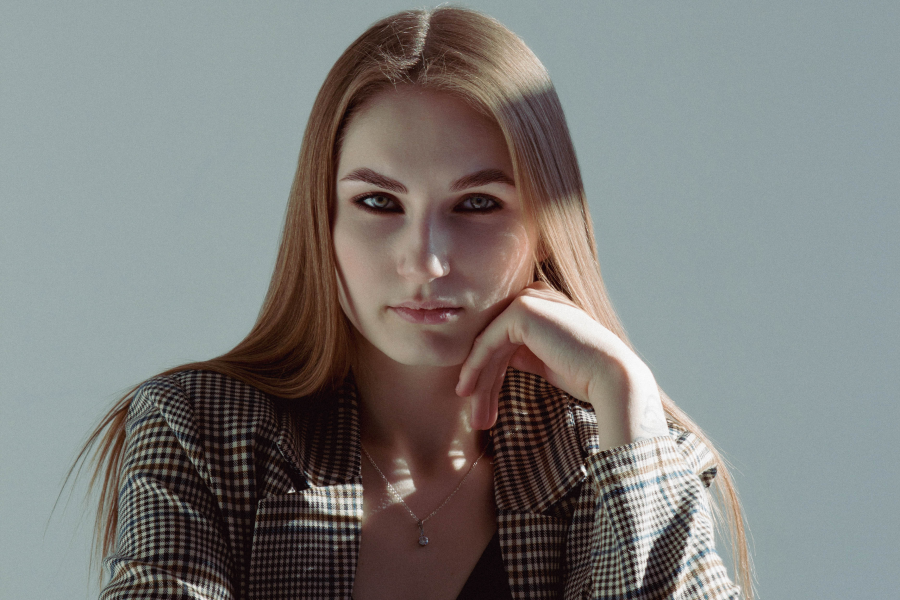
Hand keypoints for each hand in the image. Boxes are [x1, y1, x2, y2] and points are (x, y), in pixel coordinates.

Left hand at [455, 282, 667, 450]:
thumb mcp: (547, 362)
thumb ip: (525, 354)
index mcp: (545, 305)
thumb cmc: (586, 375)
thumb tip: (504, 360)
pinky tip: (468, 392)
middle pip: (495, 342)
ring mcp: (530, 299)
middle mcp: (537, 295)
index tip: (481, 405)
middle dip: (483, 382)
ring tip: (477, 418)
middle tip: (479, 418)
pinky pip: (487, 342)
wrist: (611, 376)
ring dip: (478, 382)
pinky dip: (475, 368)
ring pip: (489, 344)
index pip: (505, 338)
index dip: (491, 373)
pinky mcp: (522, 311)